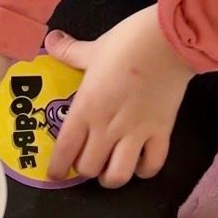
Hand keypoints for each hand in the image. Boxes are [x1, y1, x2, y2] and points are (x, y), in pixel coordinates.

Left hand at [45, 7, 193, 186]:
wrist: (169, 40)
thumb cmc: (126, 43)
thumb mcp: (92, 49)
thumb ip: (68, 51)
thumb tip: (49, 39)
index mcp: (85, 108)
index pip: (65, 149)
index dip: (56, 167)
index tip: (54, 173)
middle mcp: (107, 127)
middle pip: (89, 168)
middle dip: (84, 169)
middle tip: (86, 159)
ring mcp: (136, 133)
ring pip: (119, 175)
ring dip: (111, 177)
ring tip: (110, 168)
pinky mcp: (162, 132)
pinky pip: (152, 165)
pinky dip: (144, 170)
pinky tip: (139, 163)